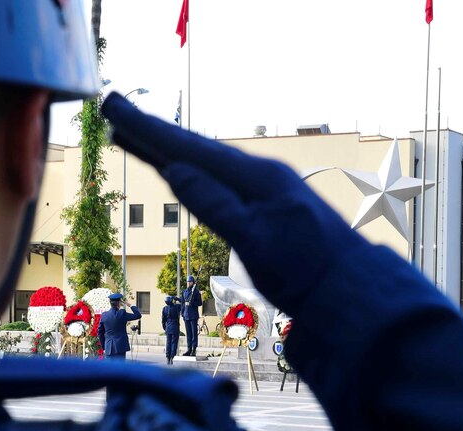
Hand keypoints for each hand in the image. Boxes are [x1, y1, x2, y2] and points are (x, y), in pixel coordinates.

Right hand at [102, 93, 366, 313]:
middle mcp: (257, 173)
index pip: (191, 148)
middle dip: (152, 133)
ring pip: (203, 161)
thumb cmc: (303, 269)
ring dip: (167, 149)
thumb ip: (215, 205)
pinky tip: (177, 167)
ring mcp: (262, 187)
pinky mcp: (264, 204)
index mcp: (254, 176)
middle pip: (194, 148)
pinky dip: (189, 168)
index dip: (149, 131)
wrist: (347, 288)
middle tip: (115, 112)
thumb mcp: (254, 239)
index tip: (117, 110)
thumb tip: (175, 170)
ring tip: (132, 136)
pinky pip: (216, 178)